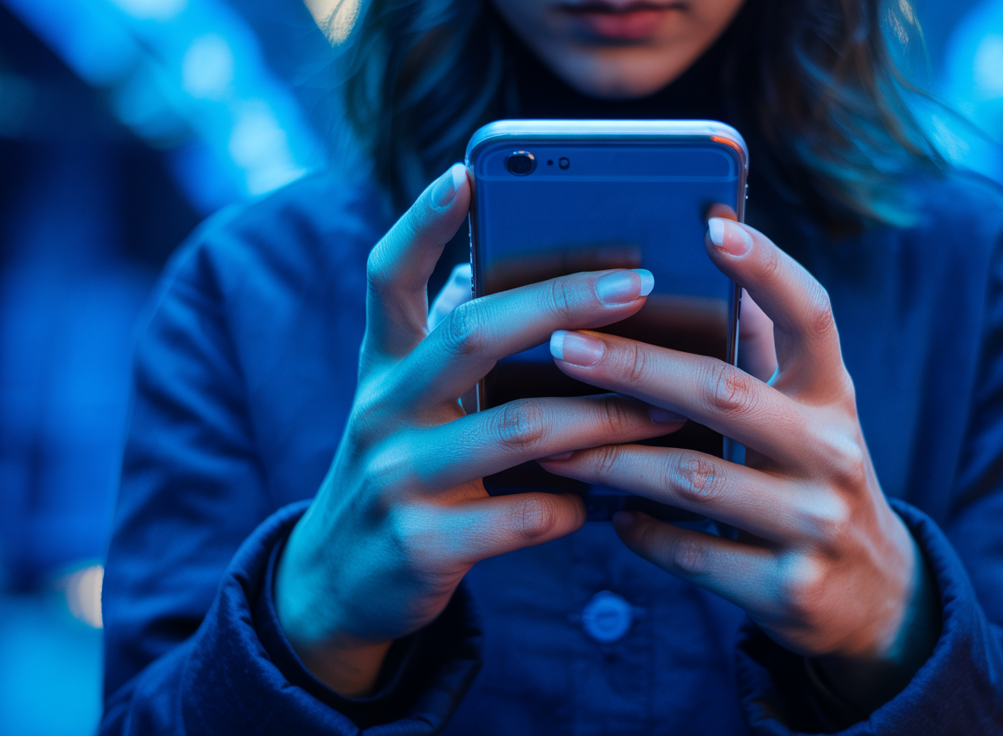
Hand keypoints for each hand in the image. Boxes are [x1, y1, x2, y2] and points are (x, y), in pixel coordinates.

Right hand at [275, 165, 683, 695]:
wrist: (337, 586)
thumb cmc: (405, 473)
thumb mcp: (409, 406)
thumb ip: (454, 349)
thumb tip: (526, 282)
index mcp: (383, 366)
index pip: (387, 275)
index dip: (422, 220)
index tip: (467, 171)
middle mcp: (382, 410)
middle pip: (472, 334)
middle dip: (563, 302)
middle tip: (638, 283)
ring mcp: (397, 477)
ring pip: (519, 428)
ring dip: (605, 417)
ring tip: (665, 408)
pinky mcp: (422, 544)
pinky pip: (524, 515)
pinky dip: (575, 504)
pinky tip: (602, 500)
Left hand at [539, 217, 918, 663]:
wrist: (873, 594)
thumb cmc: (813, 478)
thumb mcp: (809, 413)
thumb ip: (761, 351)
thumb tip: (700, 262)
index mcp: (834, 395)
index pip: (812, 315)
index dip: (768, 267)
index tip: (712, 225)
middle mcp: (832, 452)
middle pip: (724, 394)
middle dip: (635, 366)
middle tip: (563, 345)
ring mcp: (814, 523)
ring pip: (693, 480)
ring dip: (612, 458)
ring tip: (553, 443)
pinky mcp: (788, 588)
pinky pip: (691, 554)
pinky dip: (641, 531)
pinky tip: (608, 514)